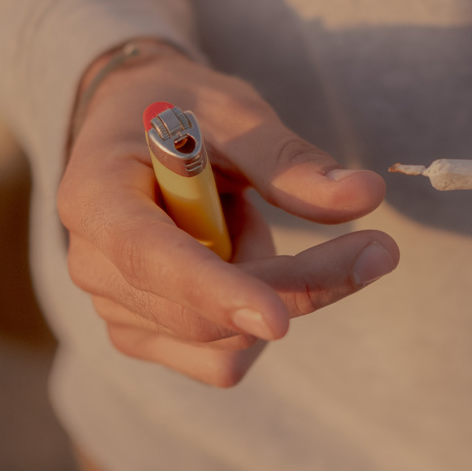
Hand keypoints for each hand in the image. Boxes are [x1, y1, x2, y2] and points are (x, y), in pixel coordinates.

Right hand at [58, 43, 398, 385]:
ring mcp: (115, 309)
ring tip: (243, 219)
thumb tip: (365, 194)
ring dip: (271, 286)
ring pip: (225, 344)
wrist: (137, 128)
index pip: (149, 258)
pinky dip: (255, 317)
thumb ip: (291, 159)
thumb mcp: (234, 112)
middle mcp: (93, 264)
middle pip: (204, 315)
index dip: (215, 291)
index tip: (279, 320)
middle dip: (298, 284)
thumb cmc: (183, 109)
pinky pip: (223, 361)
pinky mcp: (145, 335)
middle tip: (378, 248)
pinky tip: (237, 261)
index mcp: (95, 195)